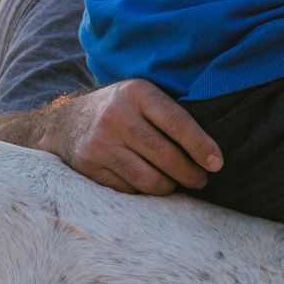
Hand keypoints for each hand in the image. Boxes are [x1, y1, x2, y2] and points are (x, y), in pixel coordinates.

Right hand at [49, 80, 224, 194]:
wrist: (66, 122)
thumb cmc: (121, 110)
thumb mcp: (141, 96)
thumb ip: (169, 113)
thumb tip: (210, 150)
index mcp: (137, 93)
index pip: (177, 123)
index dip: (201, 146)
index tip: (218, 163)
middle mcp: (117, 116)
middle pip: (166, 156)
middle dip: (191, 174)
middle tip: (201, 179)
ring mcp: (101, 143)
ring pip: (150, 179)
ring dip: (170, 187)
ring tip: (177, 183)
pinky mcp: (90, 166)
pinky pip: (130, 190)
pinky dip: (145, 190)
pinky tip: (150, 182)